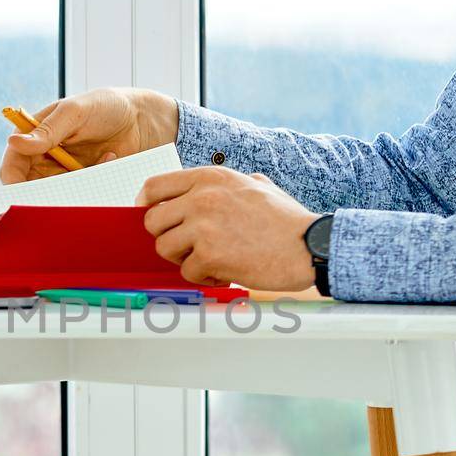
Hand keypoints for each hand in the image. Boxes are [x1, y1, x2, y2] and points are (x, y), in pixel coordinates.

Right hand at [0, 87, 178, 183]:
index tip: (23, 194)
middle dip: (44, 190)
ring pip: (55, 194)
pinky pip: (79, 194)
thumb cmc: (106, 106)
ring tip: (99, 159)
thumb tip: (15, 142)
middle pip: (29, 186)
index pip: (13, 163)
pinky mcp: (83, 182)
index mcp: (35, 135)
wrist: (141, 119)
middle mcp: (45, 156)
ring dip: (73, 184)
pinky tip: (109, 158)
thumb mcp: (75, 112)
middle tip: (68, 182)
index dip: (13, 180)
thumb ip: (47, 130)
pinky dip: (92, 181)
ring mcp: (64, 172)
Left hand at [137, 167, 320, 290]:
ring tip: (211, 260)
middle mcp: (201, 197)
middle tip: (189, 247)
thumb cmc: (287, 220)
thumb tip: (208, 190)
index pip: (154, 186)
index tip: (155, 219)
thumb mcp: (257, 184)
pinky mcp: (209, 255)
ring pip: (164, 248)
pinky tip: (226, 273)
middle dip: (168, 237)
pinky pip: (187, 272)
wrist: (309, 246)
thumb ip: (228, 184)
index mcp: (210, 177)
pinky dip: (203, 278)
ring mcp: (203, 226)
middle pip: (152, 221)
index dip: (146, 205)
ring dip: (184, 260)